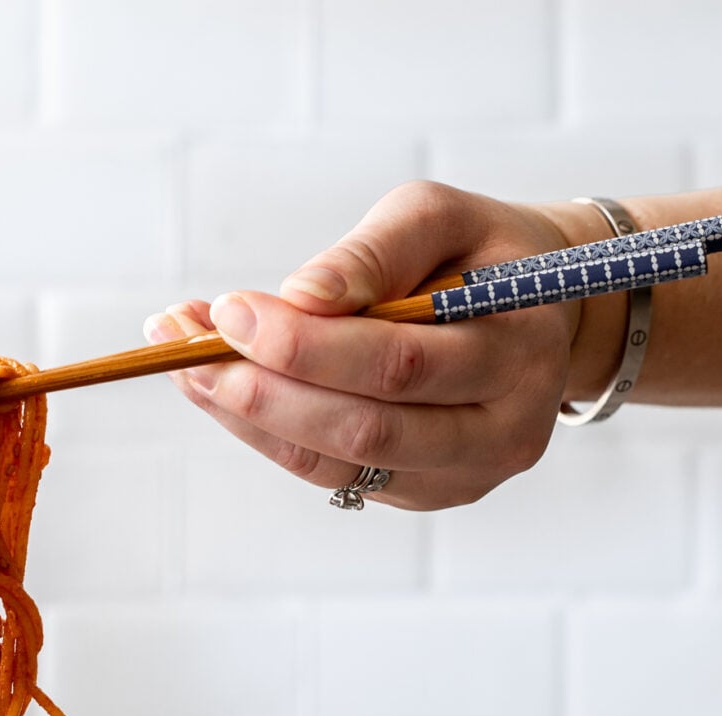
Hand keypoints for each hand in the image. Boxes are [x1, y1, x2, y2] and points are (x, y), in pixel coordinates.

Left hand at [145, 181, 596, 510]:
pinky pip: (335, 476)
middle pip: (367, 429)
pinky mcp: (426, 493)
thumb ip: (375, 250)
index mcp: (522, 352)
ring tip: (186, 367)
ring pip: (341, 465)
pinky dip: (269, 435)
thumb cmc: (478, 252)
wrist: (536, 311)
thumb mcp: (439, 217)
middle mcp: (506, 429)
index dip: (307, 345)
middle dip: (265, 390)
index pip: (401, 363)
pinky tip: (223, 391)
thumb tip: (303, 295)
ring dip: (251, 418)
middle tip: (185, 347)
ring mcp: (466, 474)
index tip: (229, 310)